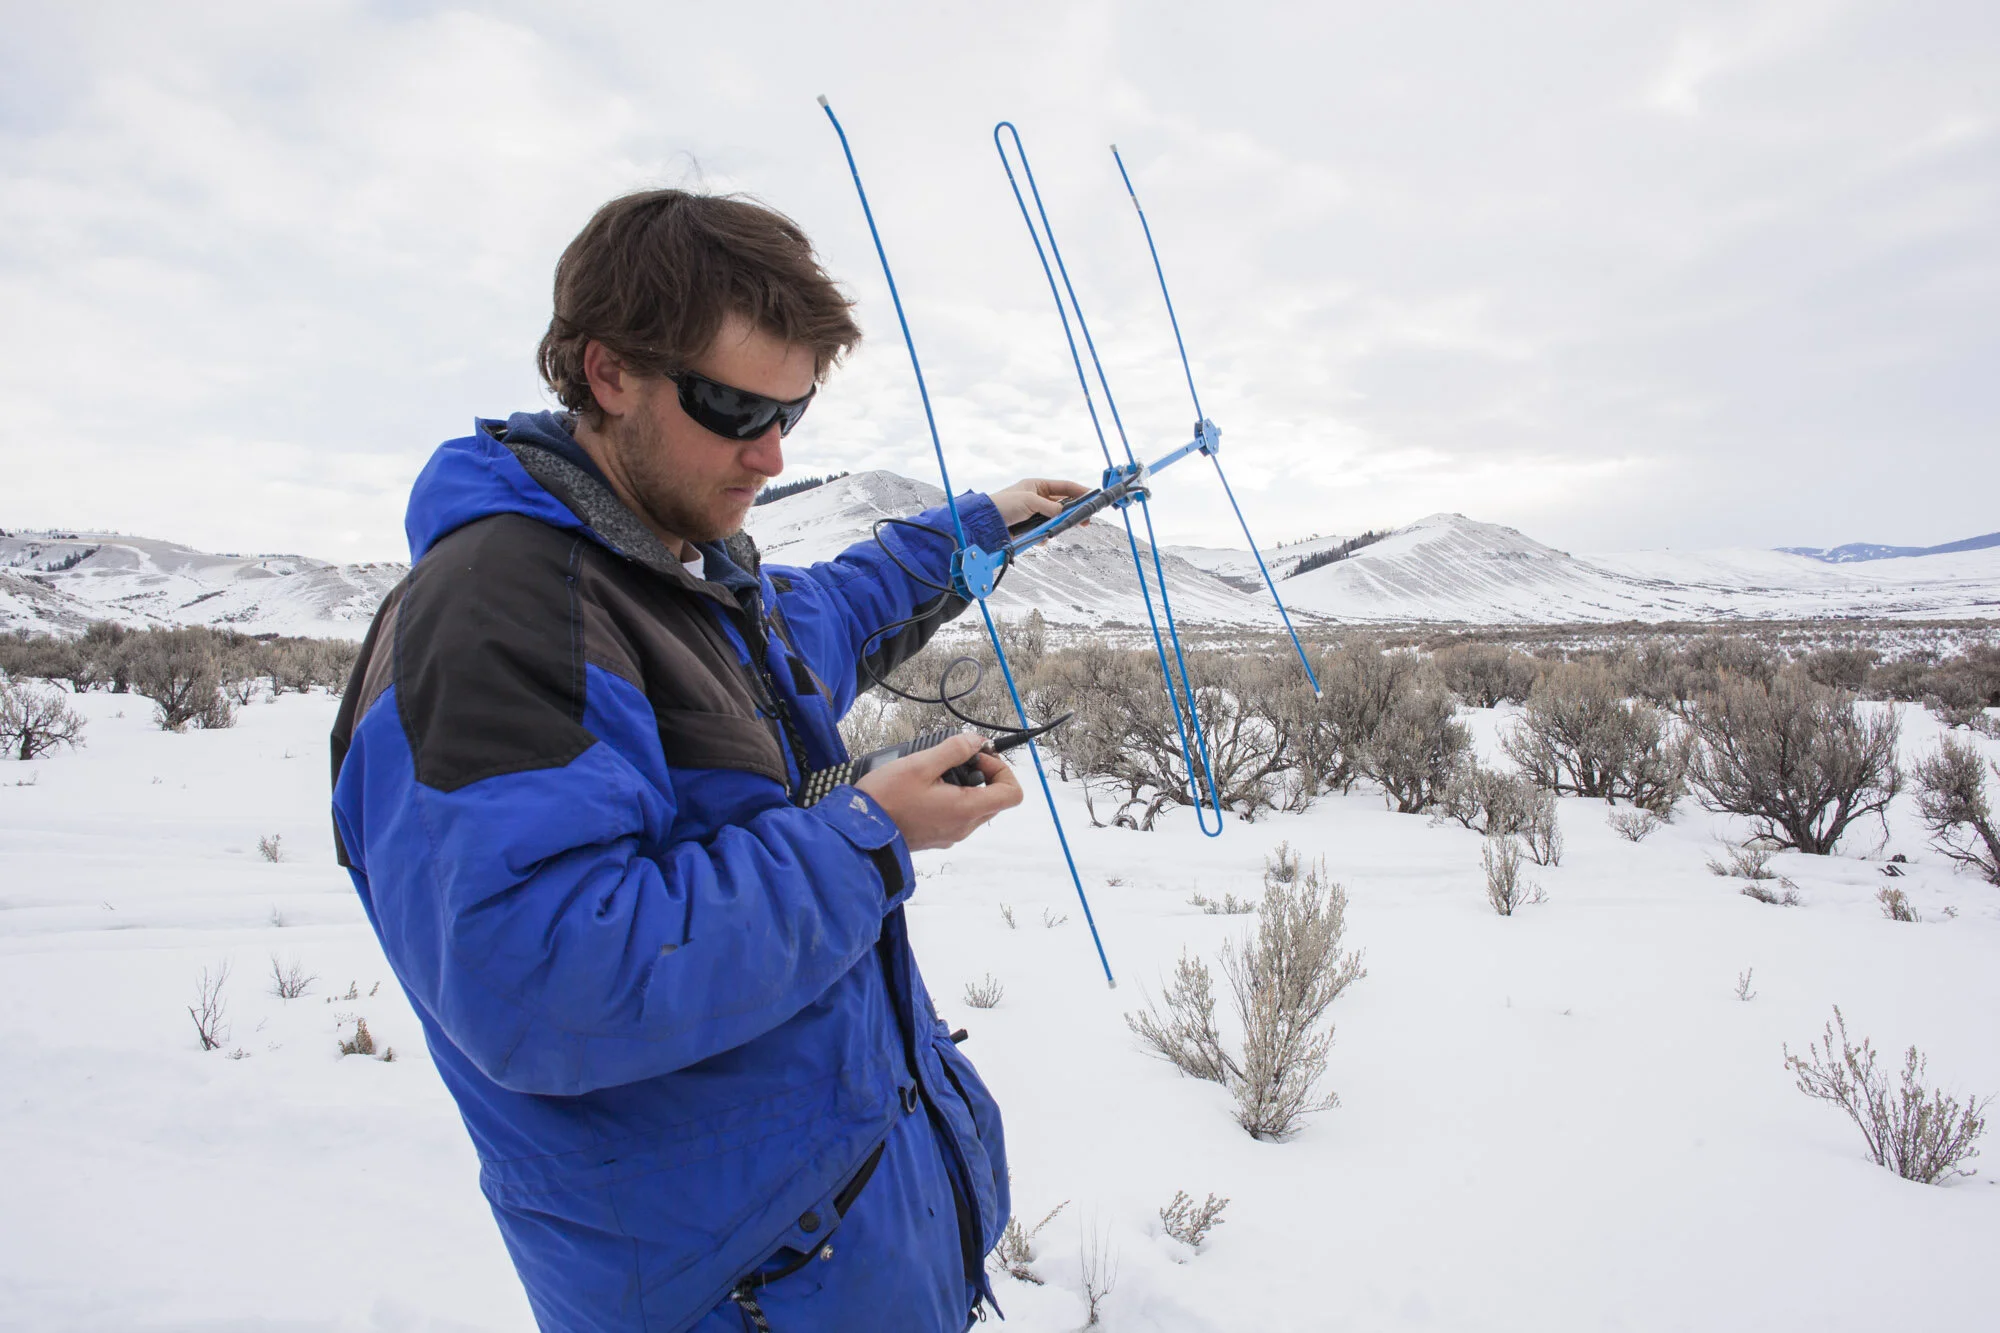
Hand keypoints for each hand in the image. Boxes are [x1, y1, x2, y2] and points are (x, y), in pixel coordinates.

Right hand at [854, 733, 1023, 851]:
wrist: (860, 831)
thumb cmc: (886, 799)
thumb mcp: (921, 764)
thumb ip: (954, 750)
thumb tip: (977, 741)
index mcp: (966, 809)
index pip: (1012, 794)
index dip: (1002, 770)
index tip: (977, 758)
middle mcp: (964, 826)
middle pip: (995, 799)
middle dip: (983, 775)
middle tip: (956, 760)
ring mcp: (951, 834)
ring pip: (976, 807)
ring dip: (966, 786)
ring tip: (937, 772)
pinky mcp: (938, 836)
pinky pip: (958, 815)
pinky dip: (952, 798)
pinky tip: (926, 787)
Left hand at [989, 477, 1091, 528]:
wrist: (985, 523)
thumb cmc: (1004, 504)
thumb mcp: (1030, 501)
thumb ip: (1049, 507)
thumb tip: (1064, 512)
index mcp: (1038, 486)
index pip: (1064, 487)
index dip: (1079, 491)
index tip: (1092, 496)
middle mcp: (1038, 498)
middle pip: (1063, 504)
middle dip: (1073, 512)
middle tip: (1085, 520)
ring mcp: (1034, 513)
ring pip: (1054, 519)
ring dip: (1057, 525)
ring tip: (1058, 530)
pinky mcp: (1030, 527)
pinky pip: (1044, 531)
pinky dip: (1045, 535)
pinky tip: (1041, 538)